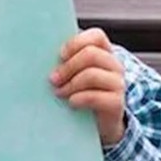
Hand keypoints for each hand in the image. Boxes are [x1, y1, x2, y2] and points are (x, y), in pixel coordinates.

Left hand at [52, 29, 126, 146]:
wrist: (100, 124)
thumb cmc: (83, 95)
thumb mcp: (76, 75)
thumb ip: (67, 63)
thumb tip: (42, 56)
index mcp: (105, 53)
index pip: (97, 36)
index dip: (76, 43)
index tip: (60, 56)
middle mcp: (114, 66)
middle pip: (91, 54)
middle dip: (68, 67)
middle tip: (53, 79)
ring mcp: (118, 84)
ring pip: (92, 74)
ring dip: (70, 84)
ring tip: (59, 93)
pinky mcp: (116, 103)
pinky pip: (95, 96)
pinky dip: (78, 99)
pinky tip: (71, 103)